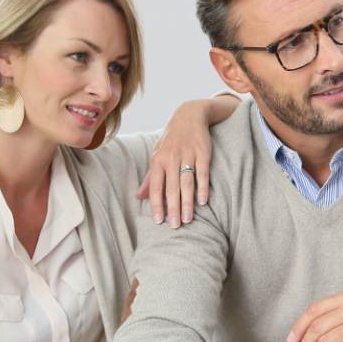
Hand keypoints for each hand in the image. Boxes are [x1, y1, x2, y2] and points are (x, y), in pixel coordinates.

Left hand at [137, 95, 238, 227]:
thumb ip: (150, 177)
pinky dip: (203, 187)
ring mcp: (188, 155)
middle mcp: (171, 158)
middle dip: (173, 208)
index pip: (155, 186)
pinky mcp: (203, 153)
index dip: (156, 204)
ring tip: (188, 219)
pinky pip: (202, 173)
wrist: (189, 115)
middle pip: (171, 188)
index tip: (158, 221)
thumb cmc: (171, 140)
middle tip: (175, 226)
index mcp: (158, 160)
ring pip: (186, 183)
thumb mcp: (157, 155)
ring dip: (187, 203)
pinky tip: (202, 201)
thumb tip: (139, 197)